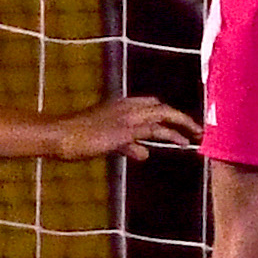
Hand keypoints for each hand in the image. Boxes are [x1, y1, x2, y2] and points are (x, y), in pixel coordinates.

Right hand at [45, 96, 198, 160]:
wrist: (61, 136)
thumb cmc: (78, 138)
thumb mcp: (107, 140)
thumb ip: (128, 146)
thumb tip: (144, 153)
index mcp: (121, 105)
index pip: (152, 104)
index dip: (167, 114)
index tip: (180, 123)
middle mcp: (127, 107)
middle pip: (162, 108)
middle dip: (181, 118)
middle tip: (197, 129)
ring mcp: (126, 117)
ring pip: (162, 115)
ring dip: (182, 125)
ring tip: (196, 136)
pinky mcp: (124, 130)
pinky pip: (153, 131)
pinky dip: (170, 136)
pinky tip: (182, 143)